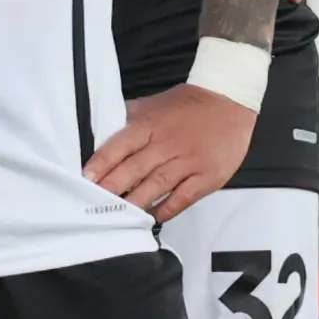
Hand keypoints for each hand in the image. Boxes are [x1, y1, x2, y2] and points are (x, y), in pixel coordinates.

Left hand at [86, 85, 254, 222]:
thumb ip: (130, 118)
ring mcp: (189, 161)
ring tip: (118, 215)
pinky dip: (167, 209)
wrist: (231, 100)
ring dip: (136, 202)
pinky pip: (184, 197)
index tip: (87, 179)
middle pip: (135, 169)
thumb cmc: (189, 104)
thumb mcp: (155, 103)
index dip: (102, 164)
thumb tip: (104, 130)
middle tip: (96, 204)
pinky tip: (153, 217)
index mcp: (150, 125)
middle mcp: (167, 144)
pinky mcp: (208, 175)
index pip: (120, 146)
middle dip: (113, 188)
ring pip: (157, 185)